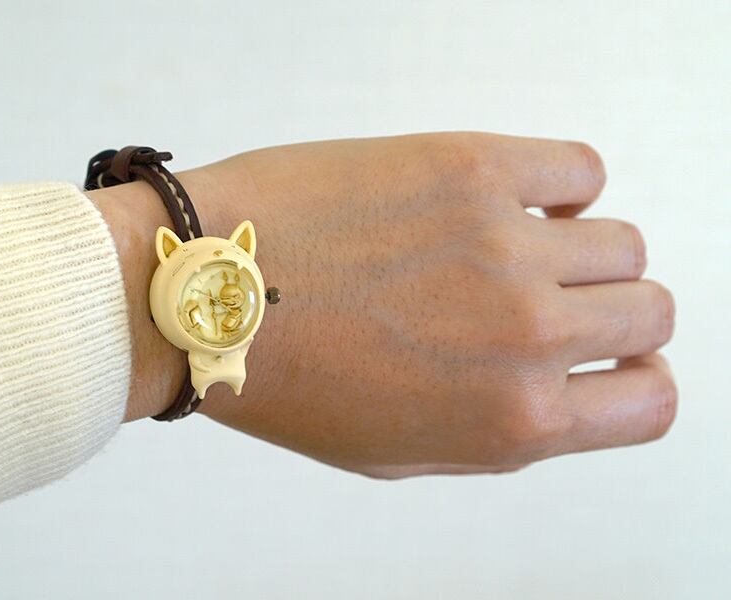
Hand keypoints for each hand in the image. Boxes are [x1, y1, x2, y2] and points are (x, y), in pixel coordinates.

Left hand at [93, 132, 676, 478]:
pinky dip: (560, 183)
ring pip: (621, 240)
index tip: (613, 359)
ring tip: (506, 250)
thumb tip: (561, 390)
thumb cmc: (283, 379)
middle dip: (612, 312)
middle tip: (549, 299)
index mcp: (510, 421)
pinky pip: (579, 167)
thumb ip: (494, 431)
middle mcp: (525, 336)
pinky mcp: (471, 168)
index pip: (651, 402)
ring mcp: (504, 245)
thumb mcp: (391, 450)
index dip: (636, 379)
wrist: (200, 295)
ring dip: (580, 248)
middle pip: (649, 311)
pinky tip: (505, 198)